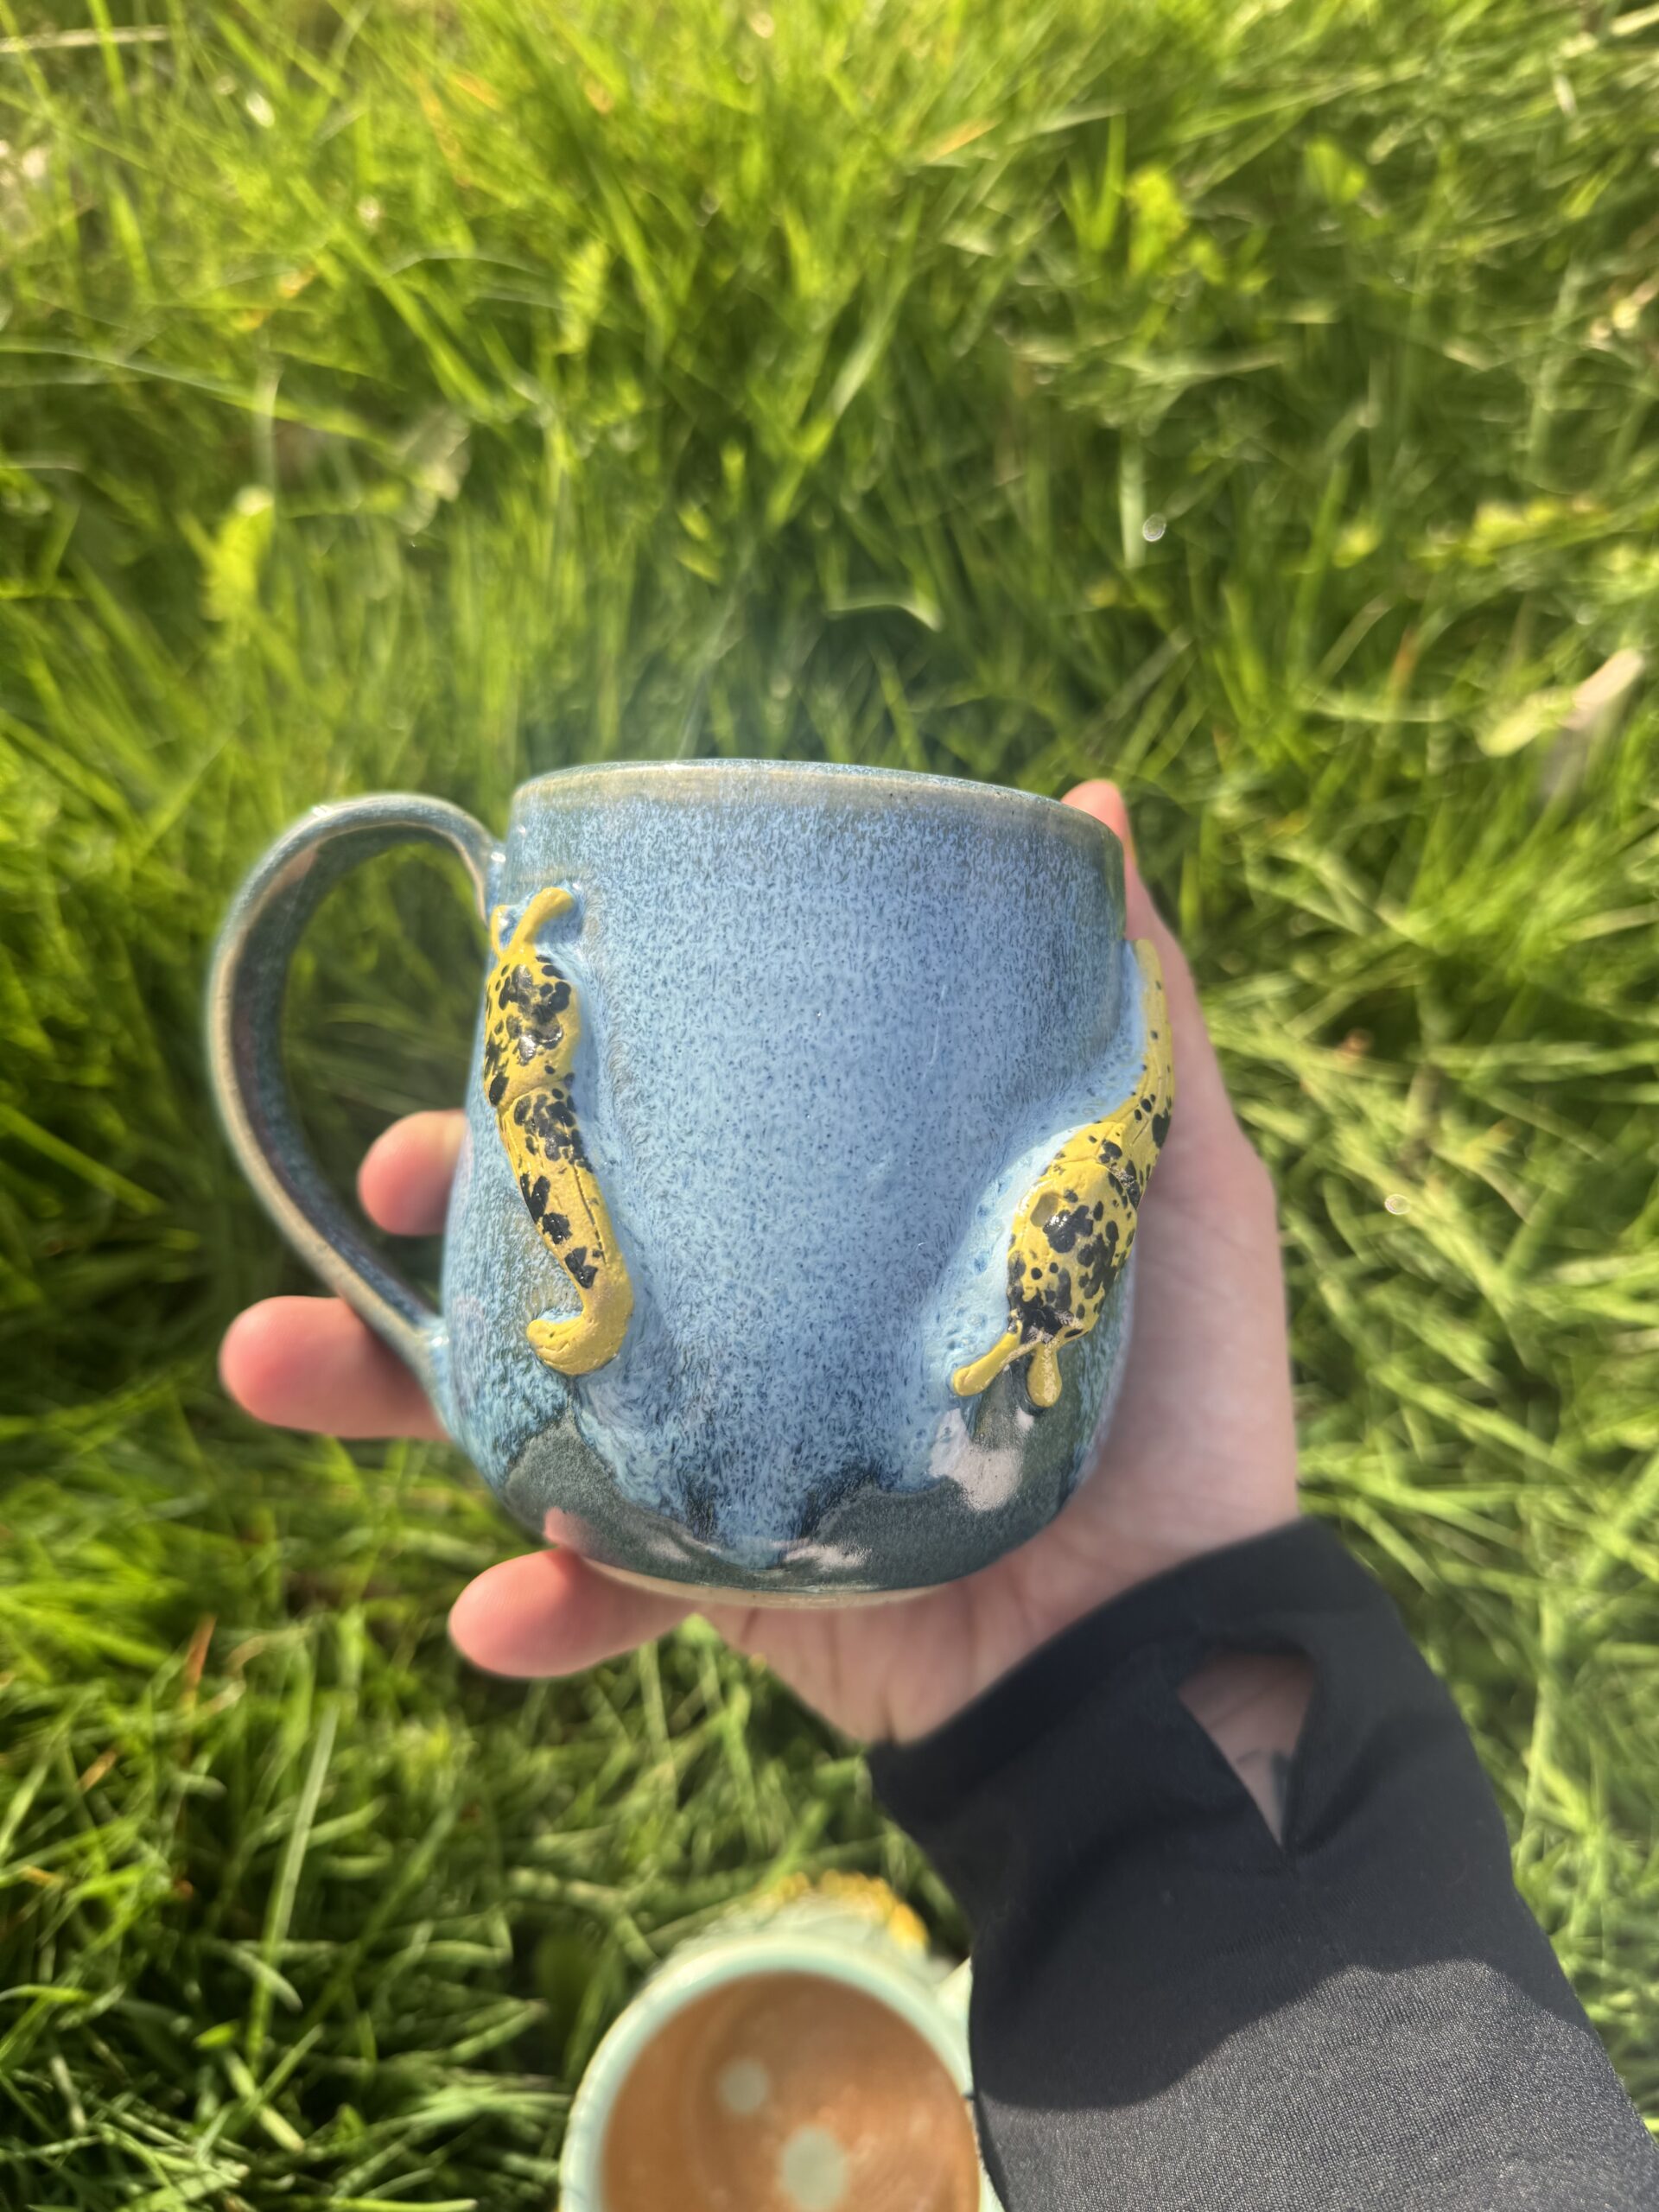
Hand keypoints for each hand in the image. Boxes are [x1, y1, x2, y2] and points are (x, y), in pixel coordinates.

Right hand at [220, 783, 1299, 1743]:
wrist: (1181, 1640)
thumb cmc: (1189, 1397)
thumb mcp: (1176, 1183)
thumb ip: (1135, 1015)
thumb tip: (1098, 800)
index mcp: (831, 1224)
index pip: (672, 1131)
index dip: (566, 1084)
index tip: (486, 1043)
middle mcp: (761, 1323)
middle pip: (562, 1253)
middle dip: (438, 1219)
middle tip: (367, 1191)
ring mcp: (725, 1454)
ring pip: (521, 1413)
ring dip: (384, 1396)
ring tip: (264, 1363)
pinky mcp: (724, 1586)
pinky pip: (602, 1593)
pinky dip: (542, 1605)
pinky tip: (497, 1611)